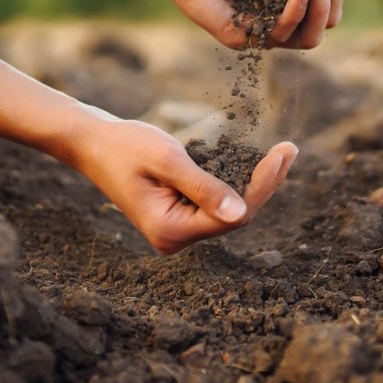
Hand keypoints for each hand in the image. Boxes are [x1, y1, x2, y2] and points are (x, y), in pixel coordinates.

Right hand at [64, 115, 298, 254]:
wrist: (92, 143)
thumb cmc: (125, 146)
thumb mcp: (168, 160)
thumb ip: (204, 188)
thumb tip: (241, 214)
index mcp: (170, 231)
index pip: (231, 215)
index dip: (262, 186)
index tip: (284, 154)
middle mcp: (175, 239)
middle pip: (234, 216)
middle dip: (264, 183)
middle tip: (290, 150)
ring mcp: (177, 231)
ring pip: (228, 210)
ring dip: (254, 182)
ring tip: (283, 153)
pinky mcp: (179, 216)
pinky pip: (216, 203)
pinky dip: (236, 182)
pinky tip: (257, 163)